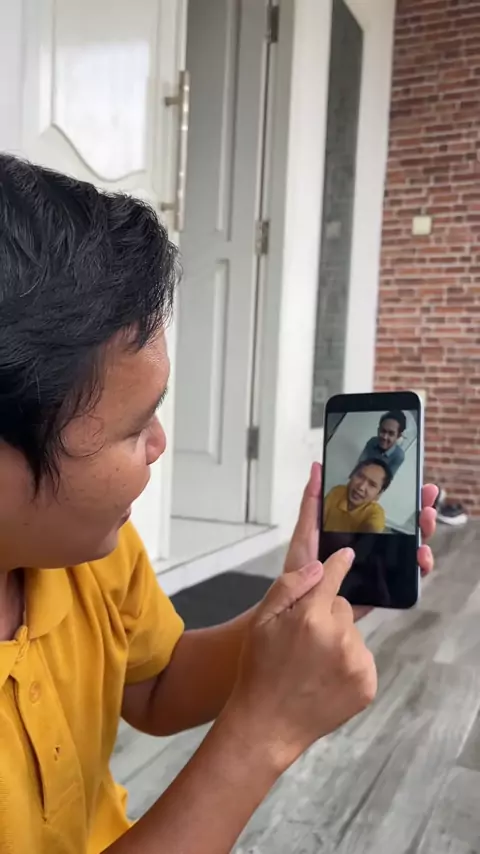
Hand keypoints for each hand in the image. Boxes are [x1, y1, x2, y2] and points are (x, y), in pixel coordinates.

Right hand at [226, 550, 376, 771]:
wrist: (267, 726)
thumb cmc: (259, 669)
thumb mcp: (260, 622)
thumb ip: (290, 587)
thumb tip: (321, 566)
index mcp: (311, 617)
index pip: (332, 577)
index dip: (338, 564)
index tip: (347, 554)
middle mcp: (340, 637)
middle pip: (341, 608)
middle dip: (325, 616)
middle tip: (302, 639)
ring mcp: (357, 663)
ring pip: (352, 634)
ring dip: (338, 640)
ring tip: (311, 663)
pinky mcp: (367, 684)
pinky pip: (362, 659)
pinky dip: (348, 664)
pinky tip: (325, 678)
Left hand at [284, 462, 437, 619]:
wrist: (301, 609)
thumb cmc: (301, 569)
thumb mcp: (306, 533)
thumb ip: (312, 503)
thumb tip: (316, 468)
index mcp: (355, 529)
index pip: (385, 509)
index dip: (403, 497)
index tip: (417, 484)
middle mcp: (370, 546)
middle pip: (403, 527)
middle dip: (419, 513)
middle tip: (428, 501)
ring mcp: (379, 567)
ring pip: (409, 549)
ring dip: (423, 536)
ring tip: (426, 525)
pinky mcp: (383, 588)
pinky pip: (407, 578)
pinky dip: (419, 568)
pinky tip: (420, 558)